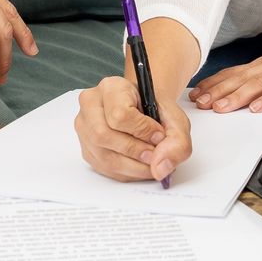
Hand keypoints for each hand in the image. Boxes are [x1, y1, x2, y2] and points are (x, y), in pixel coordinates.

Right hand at [75, 74, 193, 182]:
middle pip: (104, 136)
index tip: (159, 135)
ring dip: (133, 167)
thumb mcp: (175, 117)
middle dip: (135, 152)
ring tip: (151, 163)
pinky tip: (140, 166)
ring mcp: (84, 128)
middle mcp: (91, 105)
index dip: (142, 130)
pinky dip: (127, 173)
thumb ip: (177, 140)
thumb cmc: (154, 109)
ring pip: (103, 156)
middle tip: (155, 155)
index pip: (119, 114)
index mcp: (111, 87)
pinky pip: (104, 169)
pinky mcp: (86, 148)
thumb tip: (161, 168)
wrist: (144, 110)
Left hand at [191, 48, 261, 113]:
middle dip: (218, 91)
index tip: (196, 94)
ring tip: (221, 107)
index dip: (213, 83)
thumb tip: (230, 92)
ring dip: (237, 96)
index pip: (232, 72)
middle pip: (239, 78)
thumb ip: (257, 79)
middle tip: (201, 104)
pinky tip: (257, 108)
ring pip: (257, 84)